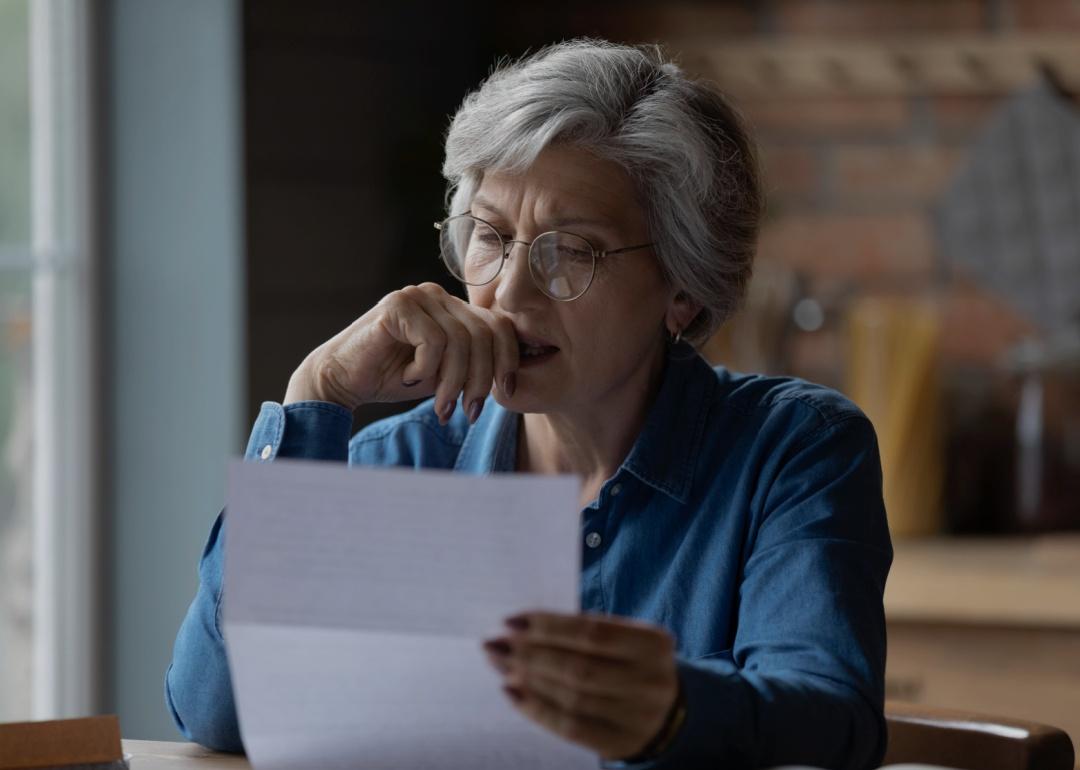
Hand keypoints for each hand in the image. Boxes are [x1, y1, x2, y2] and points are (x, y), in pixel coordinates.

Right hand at [283, 283, 518, 422]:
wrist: (341, 381)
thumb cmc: (393, 378)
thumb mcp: (446, 375)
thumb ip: (475, 367)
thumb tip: (514, 381)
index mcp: (454, 307)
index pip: (499, 325)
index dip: (507, 361)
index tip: (505, 394)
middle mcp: (438, 295)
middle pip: (484, 334)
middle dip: (480, 380)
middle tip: (467, 411)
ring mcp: (417, 296)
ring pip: (460, 340)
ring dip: (453, 382)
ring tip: (440, 405)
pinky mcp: (397, 305)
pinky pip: (433, 341)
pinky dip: (425, 369)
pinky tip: (408, 378)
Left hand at [482, 611, 680, 760]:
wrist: (667, 712)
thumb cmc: (629, 663)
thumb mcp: (623, 640)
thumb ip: (582, 632)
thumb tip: (518, 628)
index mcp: (653, 643)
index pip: (591, 632)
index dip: (548, 626)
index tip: (510, 621)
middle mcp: (650, 681)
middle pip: (578, 667)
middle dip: (529, 654)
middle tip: (494, 643)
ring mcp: (638, 716)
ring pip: (571, 698)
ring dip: (527, 680)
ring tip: (499, 665)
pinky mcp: (620, 742)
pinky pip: (570, 726)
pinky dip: (536, 709)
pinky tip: (512, 693)